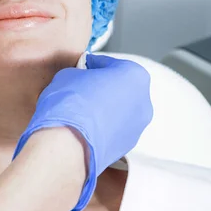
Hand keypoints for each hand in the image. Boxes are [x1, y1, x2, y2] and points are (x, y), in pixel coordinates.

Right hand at [12, 54, 152, 210]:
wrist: (66, 145)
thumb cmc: (70, 105)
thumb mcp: (68, 74)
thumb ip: (79, 72)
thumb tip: (78, 78)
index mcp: (135, 75)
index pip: (109, 63)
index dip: (91, 65)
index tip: (81, 69)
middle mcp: (143, 101)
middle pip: (119, 88)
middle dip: (101, 87)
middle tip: (80, 89)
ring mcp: (137, 127)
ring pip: (118, 110)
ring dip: (102, 108)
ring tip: (80, 110)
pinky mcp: (127, 147)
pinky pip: (114, 129)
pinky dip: (102, 126)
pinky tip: (84, 126)